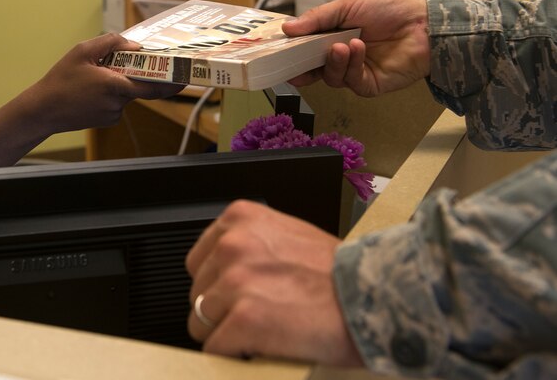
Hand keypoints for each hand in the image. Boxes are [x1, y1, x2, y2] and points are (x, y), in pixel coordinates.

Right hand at [25, 33, 183, 133]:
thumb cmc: (61, 80)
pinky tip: (89, 91)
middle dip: (134, 73)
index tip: (186, 78)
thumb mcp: (82, 51)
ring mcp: (114, 114)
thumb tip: (133, 45)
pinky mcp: (108, 121)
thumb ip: (110, 42)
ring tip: (91, 78)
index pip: (153, 86)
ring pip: (126, 93)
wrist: (43, 110)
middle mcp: (118, 103)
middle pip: (138, 85)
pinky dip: (110, 94)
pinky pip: (117, 103)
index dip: (172, 83)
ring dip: (117, 83)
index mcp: (115, 85)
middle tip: (116, 64)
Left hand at [186, 200, 361, 365]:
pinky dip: (231, 355)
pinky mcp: (244, 319)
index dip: (216, 284)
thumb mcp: (288, 236)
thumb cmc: (341, 273)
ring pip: (200, 322)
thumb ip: (252, 245)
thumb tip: (224, 270)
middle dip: (220, 309)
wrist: (375, 296)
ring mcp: (236, 281)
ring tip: (262, 332)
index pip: (200, 260)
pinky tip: (257, 350)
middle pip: (198, 291)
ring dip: (226, 333)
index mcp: (240, 219)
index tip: (235, 296)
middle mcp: (233, 244)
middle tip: (256, 315)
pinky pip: (214, 348)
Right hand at [282, 0, 429, 96]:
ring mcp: (355, 72)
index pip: (306, 49)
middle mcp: (341, 58)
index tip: (277, 53)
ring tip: (341, 45)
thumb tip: (287, 28)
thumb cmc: (389, 10)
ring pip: (331, 77)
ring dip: (333, 62)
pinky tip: (357, 49)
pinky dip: (351, 66)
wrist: (424, 24)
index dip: (292, 52)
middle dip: (303, 66)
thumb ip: (318, 18)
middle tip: (294, 61)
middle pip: (313, 69)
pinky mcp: (370, 85)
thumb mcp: (348, 6)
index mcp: (332, 37)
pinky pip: (352, 82)